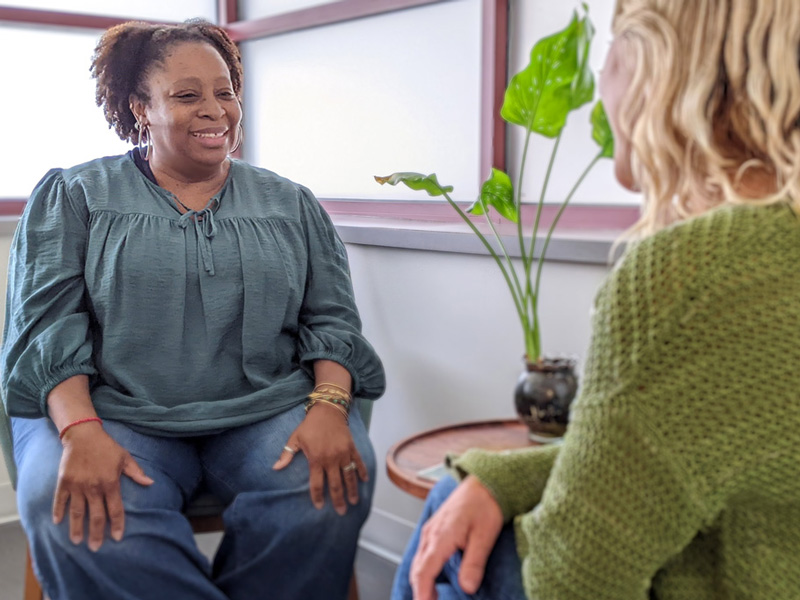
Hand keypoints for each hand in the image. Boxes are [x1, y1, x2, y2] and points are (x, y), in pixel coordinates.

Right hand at [53, 424, 153, 551]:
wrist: (83, 434)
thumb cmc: (107, 446)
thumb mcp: (125, 457)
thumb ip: (136, 473)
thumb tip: (150, 483)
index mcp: (111, 483)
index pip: (115, 509)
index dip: (117, 525)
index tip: (118, 538)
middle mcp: (94, 487)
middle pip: (96, 515)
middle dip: (97, 533)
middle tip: (96, 548)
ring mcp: (77, 485)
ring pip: (77, 512)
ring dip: (77, 528)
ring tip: (77, 541)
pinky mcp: (64, 481)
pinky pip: (60, 500)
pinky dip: (58, 511)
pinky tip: (58, 522)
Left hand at [272, 403, 367, 514]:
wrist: (328, 409)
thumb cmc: (309, 425)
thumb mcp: (295, 438)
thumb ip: (287, 454)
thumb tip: (275, 468)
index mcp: (316, 459)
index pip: (317, 483)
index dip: (317, 496)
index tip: (320, 506)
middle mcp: (331, 459)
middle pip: (335, 484)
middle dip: (338, 500)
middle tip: (341, 512)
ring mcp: (344, 454)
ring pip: (349, 476)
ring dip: (352, 490)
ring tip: (354, 502)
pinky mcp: (352, 448)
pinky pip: (358, 462)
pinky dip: (362, 472)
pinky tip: (364, 481)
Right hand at [410, 476, 503, 599]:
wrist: (484, 482)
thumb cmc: (485, 504)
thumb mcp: (484, 536)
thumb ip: (474, 563)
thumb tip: (467, 588)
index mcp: (440, 537)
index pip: (424, 572)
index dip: (422, 594)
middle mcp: (431, 534)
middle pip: (417, 569)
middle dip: (420, 591)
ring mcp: (431, 530)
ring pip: (418, 561)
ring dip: (422, 581)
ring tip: (431, 598)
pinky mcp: (435, 528)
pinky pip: (423, 552)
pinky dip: (424, 569)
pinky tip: (434, 577)